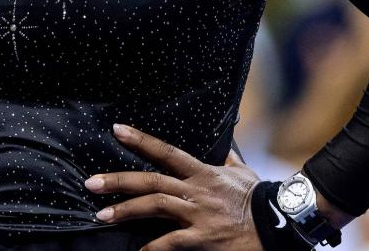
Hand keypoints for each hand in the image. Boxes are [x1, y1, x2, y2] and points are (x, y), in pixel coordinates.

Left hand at [87, 124, 261, 250]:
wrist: (276, 224)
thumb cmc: (257, 198)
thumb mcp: (242, 172)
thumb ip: (227, 159)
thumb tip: (224, 145)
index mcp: (203, 172)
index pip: (166, 152)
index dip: (141, 141)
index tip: (117, 130)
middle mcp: (196, 190)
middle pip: (151, 181)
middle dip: (119, 181)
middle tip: (92, 183)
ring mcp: (198, 214)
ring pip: (155, 206)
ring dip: (126, 210)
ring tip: (102, 214)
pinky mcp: (203, 238)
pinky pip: (171, 242)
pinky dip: (152, 248)